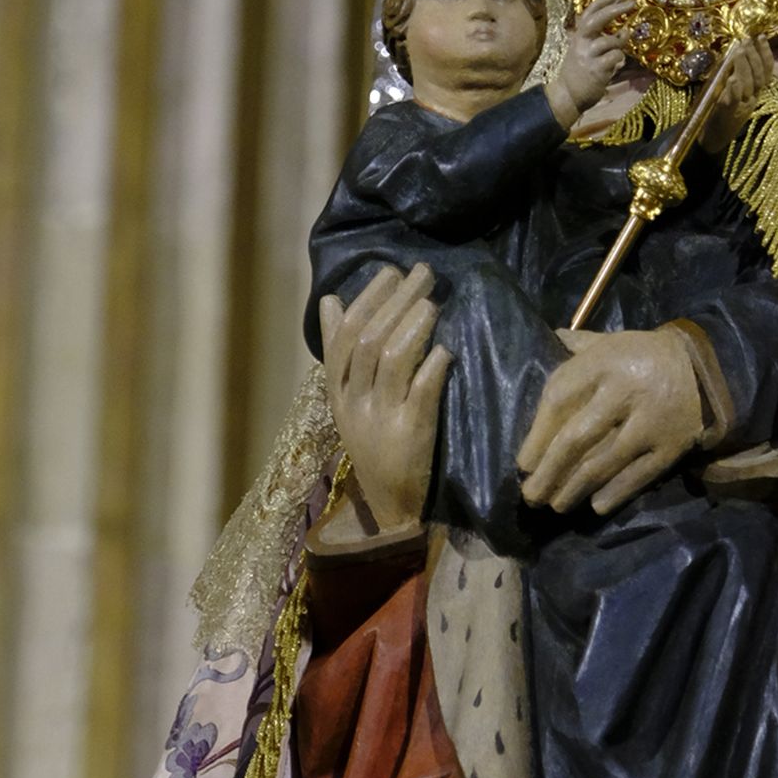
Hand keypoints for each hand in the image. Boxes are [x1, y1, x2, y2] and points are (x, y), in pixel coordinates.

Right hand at [319, 264, 449, 531]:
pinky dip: (433, 368)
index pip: (346, 335)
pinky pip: (420, 395)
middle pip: (369, 340)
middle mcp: (354, 403)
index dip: (369, 299)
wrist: (392, 507)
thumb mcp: (347, 399)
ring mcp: (380, 420)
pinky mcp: (410, 437)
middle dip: (396, 301)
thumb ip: (339, 350)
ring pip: (391, 362)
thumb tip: (331, 299)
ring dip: (413, 326)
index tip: (392, 271)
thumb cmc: (373, 442)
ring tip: (433, 302)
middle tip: (423, 273)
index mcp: (338, 391)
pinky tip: (446, 349)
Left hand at [518, 325, 702, 515]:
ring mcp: (651, 421)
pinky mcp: (671, 446)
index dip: (536, 437)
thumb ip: (578, 346)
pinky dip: (614, 494)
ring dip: (574, 490)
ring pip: (603, 464)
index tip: (523, 465)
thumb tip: (547, 339)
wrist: (705, 366)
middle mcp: (626, 391)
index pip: (559, 401)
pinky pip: (638, 477)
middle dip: (549, 473)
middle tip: (531, 496)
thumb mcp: (610, 342)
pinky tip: (594, 506)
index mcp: (604, 361)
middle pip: (576, 439)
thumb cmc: (643, 355)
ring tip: (557, 505)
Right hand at [545, 0, 633, 130]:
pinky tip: (615, 66)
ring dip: (620, 43)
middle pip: (597, 20)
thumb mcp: (584, 51)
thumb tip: (624, 30)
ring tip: (622, 44)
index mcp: (578, 37)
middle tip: (631, 2)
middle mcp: (581, 43)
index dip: (603, 1)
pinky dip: (619, 60)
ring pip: (610, 41)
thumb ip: (600, 40)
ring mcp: (587, 56)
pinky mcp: (595, 70)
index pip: (589, 13)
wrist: (567, 95)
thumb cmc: (579, 73)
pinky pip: (615, 58)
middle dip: (615, 9)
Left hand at [700, 38, 774, 155]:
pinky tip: (733, 78)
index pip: (766, 71)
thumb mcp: (734, 93)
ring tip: (739, 51)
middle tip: (746, 40)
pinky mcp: (727, 113)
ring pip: (748, 85)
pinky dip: (734, 89)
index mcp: (755, 93)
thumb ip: (738, 75)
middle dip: (753, 55)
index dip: (765, 53)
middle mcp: (752, 99)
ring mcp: (741, 107)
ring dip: (744, 67)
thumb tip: (737, 51)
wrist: (712, 139)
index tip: (761, 36)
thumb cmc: (721, 112)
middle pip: (758, 76)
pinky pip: (734, 100)